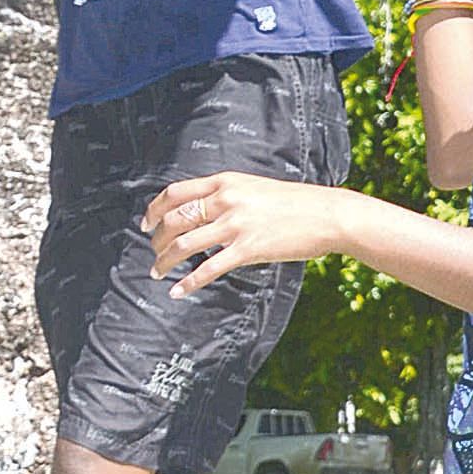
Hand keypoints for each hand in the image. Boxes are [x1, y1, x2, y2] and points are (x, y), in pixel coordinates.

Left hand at [145, 172, 343, 290]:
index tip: (146, 223)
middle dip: (156, 239)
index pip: (176, 193)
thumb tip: (201, 211)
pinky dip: (187, 282)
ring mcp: (235, 225)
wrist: (327, 214)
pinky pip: (208, 268)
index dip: (154, 209)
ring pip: (184, 245)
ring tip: (156, 272)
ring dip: (164, 261)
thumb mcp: (253, 188)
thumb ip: (226, 195)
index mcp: (225, 182)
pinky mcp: (247, 249)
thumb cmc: (294, 203)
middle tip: (152, 251)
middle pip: (174, 220)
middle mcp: (225, 200)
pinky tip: (177, 291)